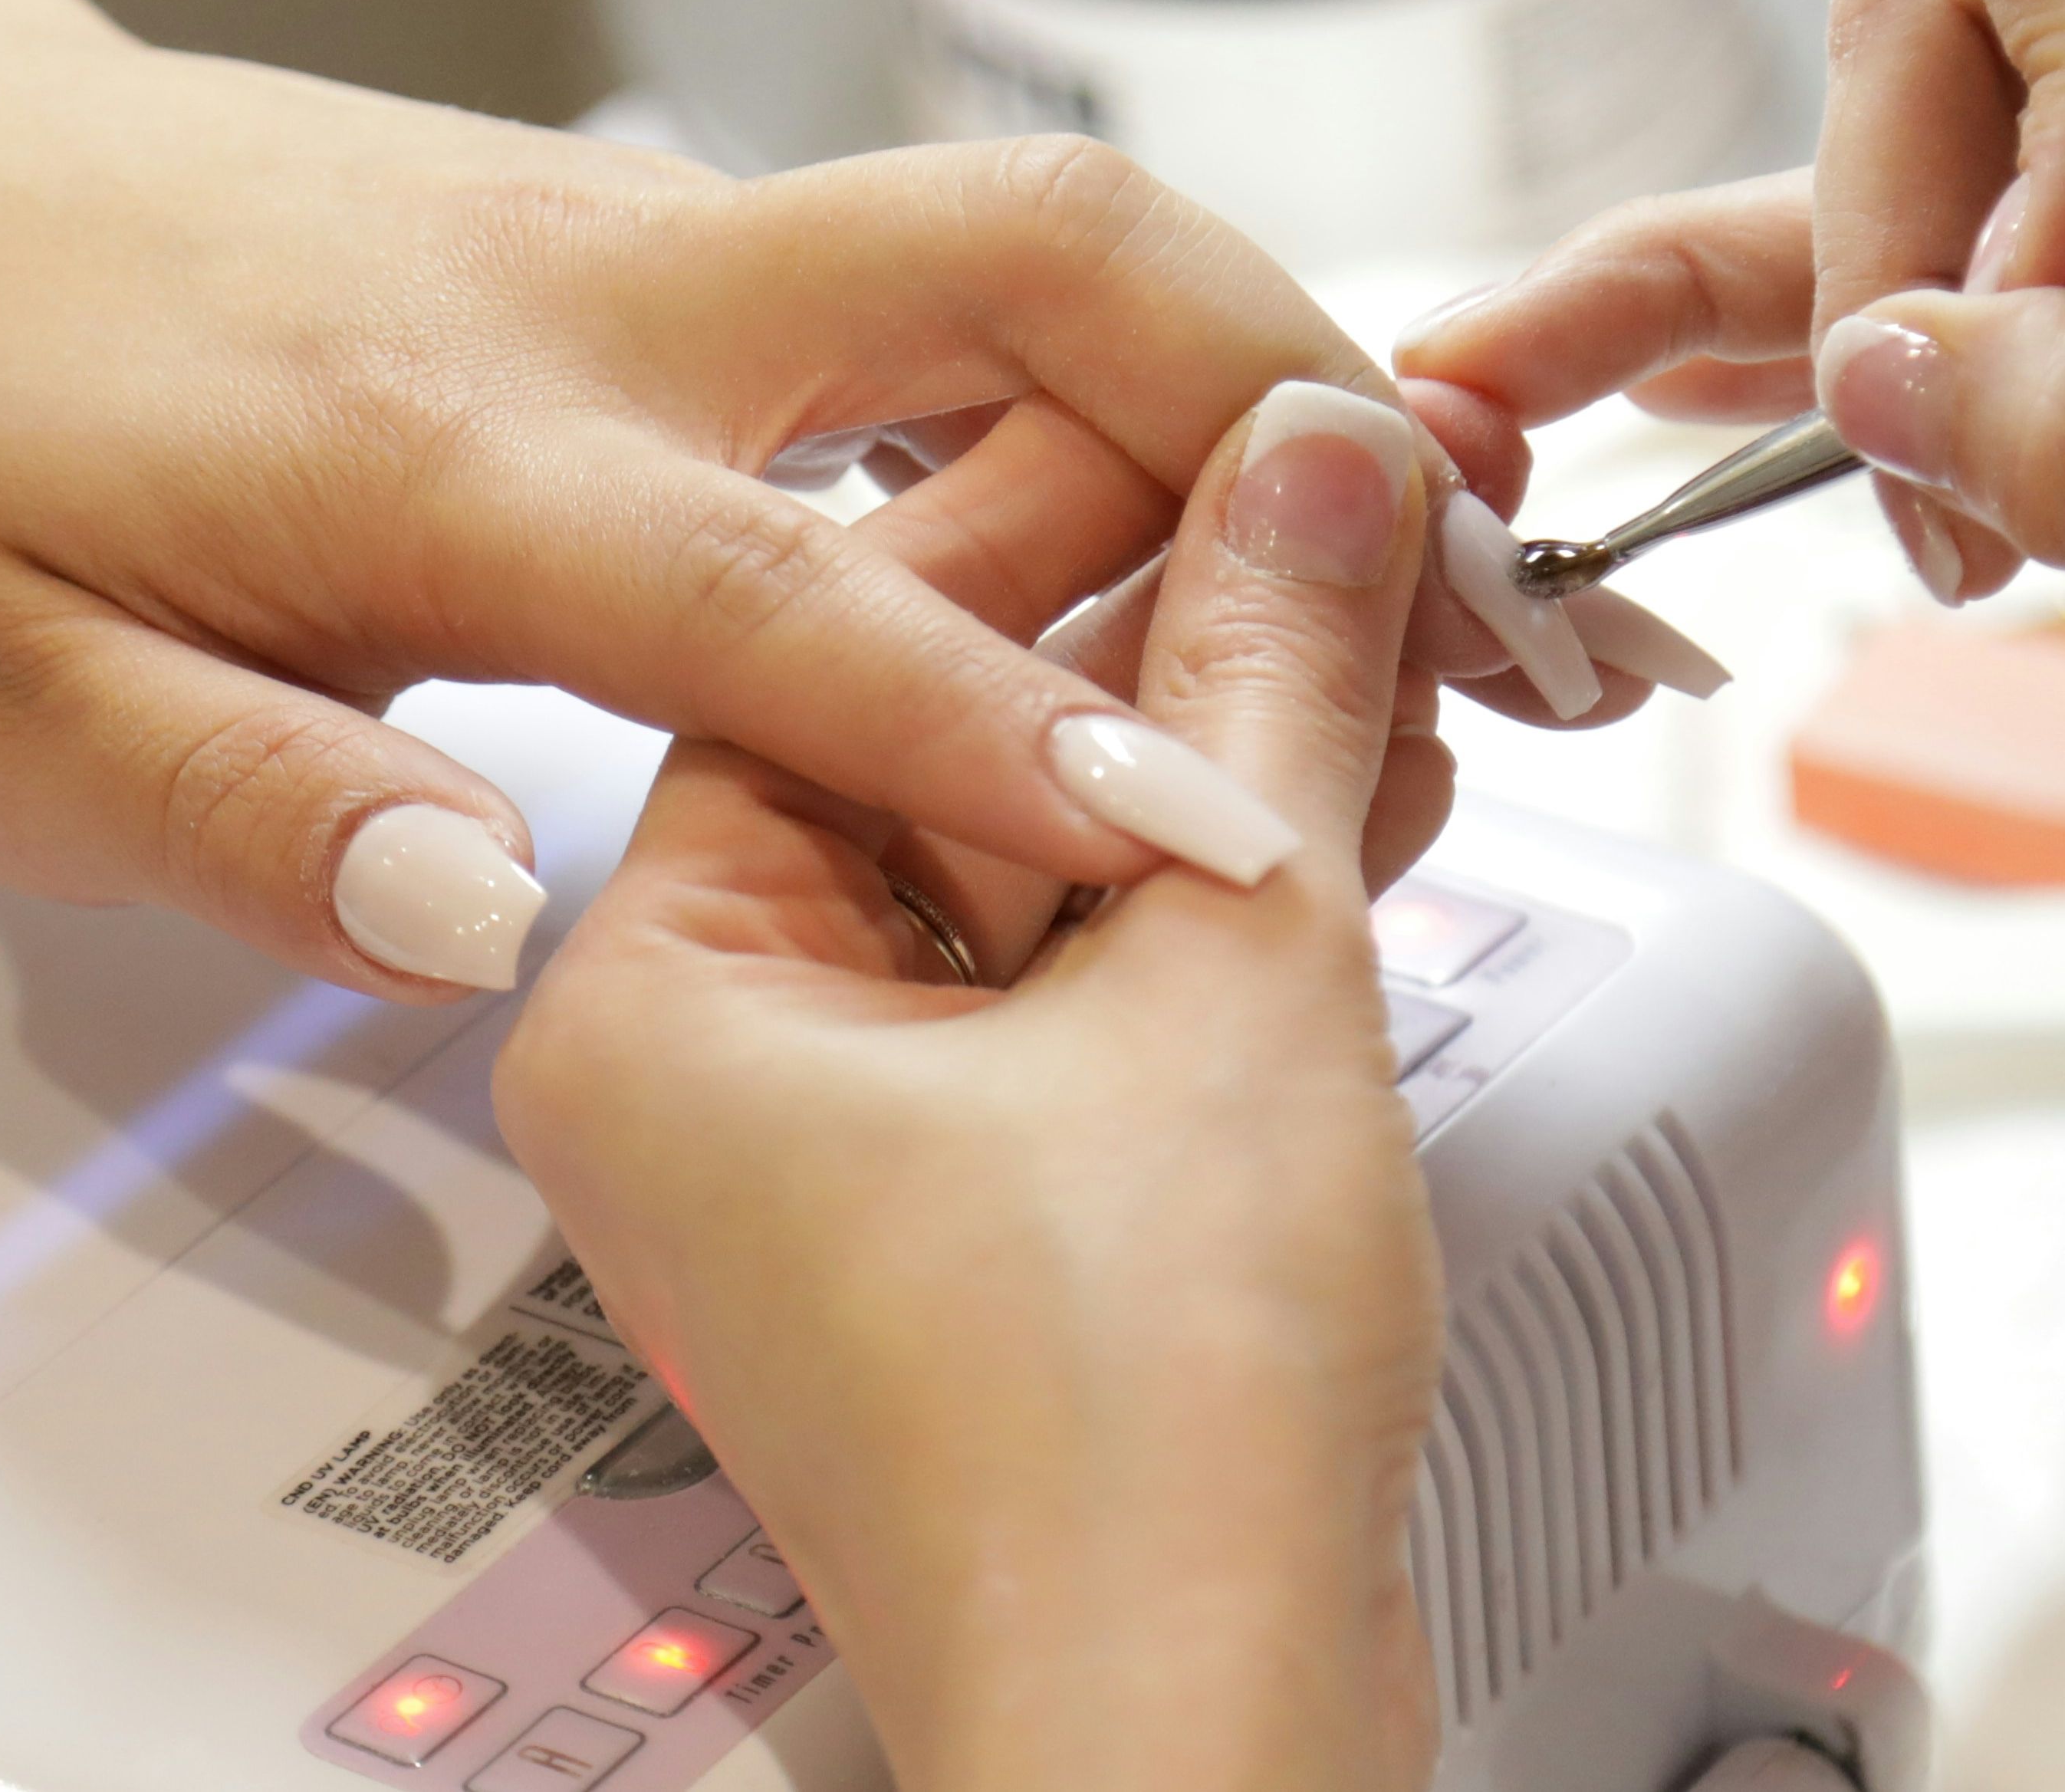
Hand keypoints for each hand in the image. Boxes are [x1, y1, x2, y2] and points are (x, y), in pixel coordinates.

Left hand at [0, 0, 1609, 1001]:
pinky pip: (964, 283)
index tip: (1219, 836)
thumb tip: (500, 913)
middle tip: (1491, 586)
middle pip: (1032, 253)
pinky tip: (1224, 523)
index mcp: (441, 437)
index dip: (1011, 728)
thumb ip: (242, 809)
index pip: (787, 594)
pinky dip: (1138, 380)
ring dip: (1262, 377)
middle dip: (1291, 390)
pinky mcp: (676, 239)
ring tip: (1447, 573)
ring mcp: (658, 234)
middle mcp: (601, 293)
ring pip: (1036, 240)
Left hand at [498, 374, 1449, 1791]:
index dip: (1089, 490)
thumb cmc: (1125, 1443)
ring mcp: (835, 1146)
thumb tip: (1313, 460)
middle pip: (944, 732)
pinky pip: (1075, 978)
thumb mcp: (1228, 965)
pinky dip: (1215, 892)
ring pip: (1031, 855)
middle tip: (1361, 511)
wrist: (1191, 1736)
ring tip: (1406, 637)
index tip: (1252, 406)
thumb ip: (1265, 676)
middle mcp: (710, 1056)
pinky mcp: (964, 1218)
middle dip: (1178, 631)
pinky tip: (1367, 789)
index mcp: (658, 981)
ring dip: (1225, 752)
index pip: (850, 627)